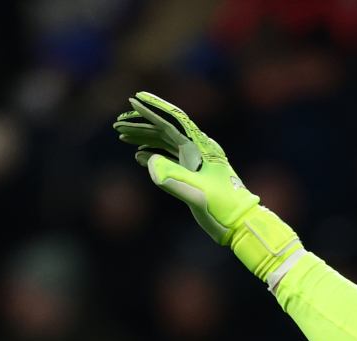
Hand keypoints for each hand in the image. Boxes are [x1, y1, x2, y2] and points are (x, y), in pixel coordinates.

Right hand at [113, 92, 258, 244]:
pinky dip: (153, 155)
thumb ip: (173, 178)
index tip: (133, 100)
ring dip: (144, 140)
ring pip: (165, 144)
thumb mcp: (198, 193)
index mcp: (198, 149)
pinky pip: (169, 159)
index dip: (151, 110)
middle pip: (164, 131)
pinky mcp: (193, 175)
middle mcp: (196, 151)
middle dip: (141, 126)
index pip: (171, 123)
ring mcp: (194, 163)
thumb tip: (149, 161)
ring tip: (122, 138)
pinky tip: (139, 156)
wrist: (239, 223)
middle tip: (117, 126)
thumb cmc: (222, 208)